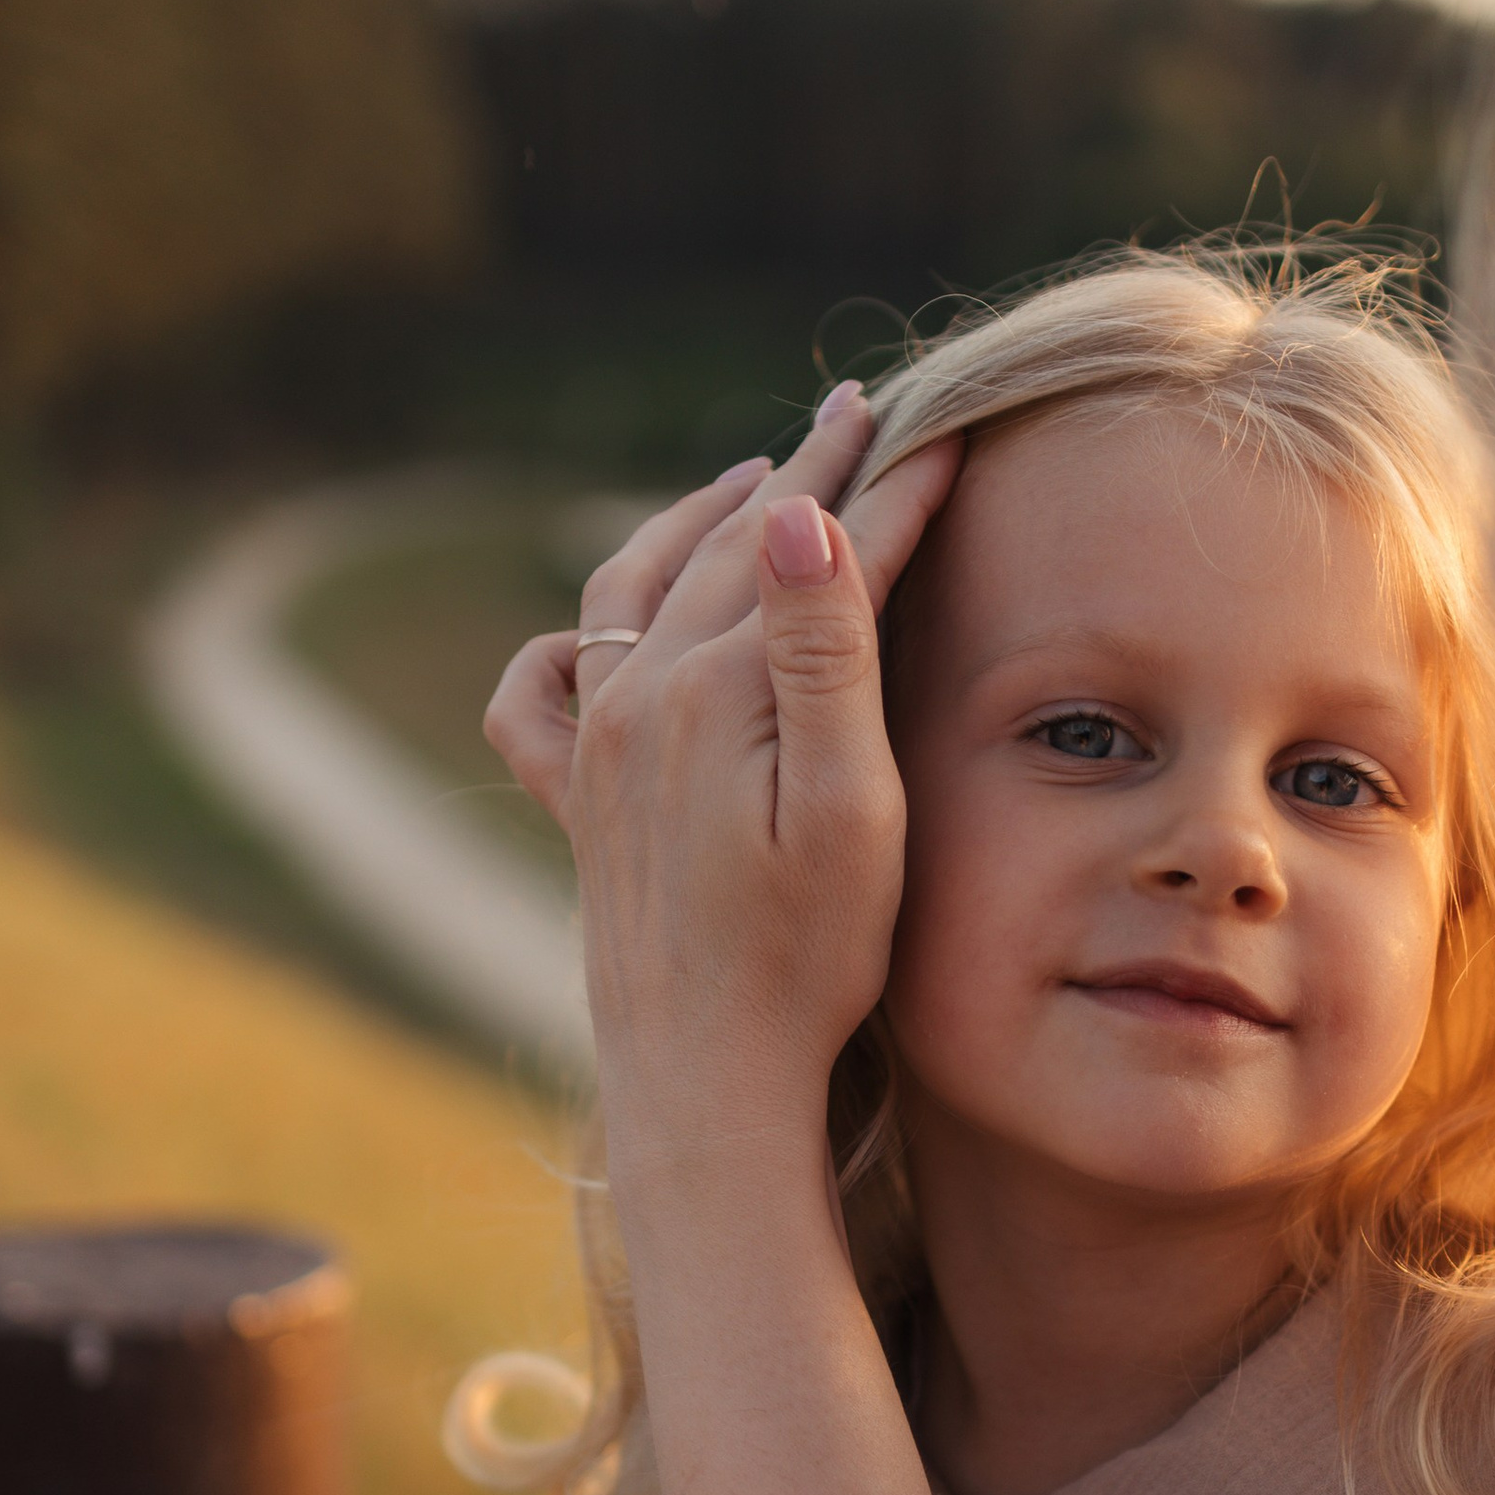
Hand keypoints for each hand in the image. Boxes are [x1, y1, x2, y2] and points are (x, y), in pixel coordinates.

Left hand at [484, 390, 962, 1144]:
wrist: (706, 1079)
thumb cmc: (804, 959)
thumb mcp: (848, 806)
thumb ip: (823, 653)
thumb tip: (793, 515)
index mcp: (712, 689)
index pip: (821, 556)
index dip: (894, 489)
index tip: (951, 427)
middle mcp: (636, 700)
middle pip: (730, 553)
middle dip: (806, 477)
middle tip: (864, 415)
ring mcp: (596, 749)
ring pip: (632, 589)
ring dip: (696, 521)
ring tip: (754, 478)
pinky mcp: (577, 804)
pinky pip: (542, 692)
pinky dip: (570, 638)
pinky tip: (594, 633)